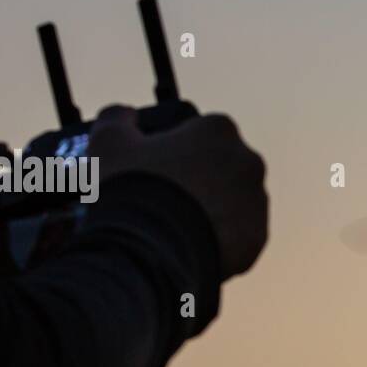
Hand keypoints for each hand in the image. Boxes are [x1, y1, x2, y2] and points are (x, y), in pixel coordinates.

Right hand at [88, 106, 267, 278]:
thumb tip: (126, 114)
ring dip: (212, 210)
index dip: (176, 151)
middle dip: (199, 181)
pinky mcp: (257, 238)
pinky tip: (192, 246)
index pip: (200, 134)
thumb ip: (117, 118)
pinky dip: (221, 240)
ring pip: (234, 203)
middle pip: (221, 168)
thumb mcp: (109, 143)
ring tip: (177, 227)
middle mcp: (248, 161)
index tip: (158, 170)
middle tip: (167, 201)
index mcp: (219, 130)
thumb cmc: (131, 190)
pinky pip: (239, 236)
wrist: (150, 251)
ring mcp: (257, 201)